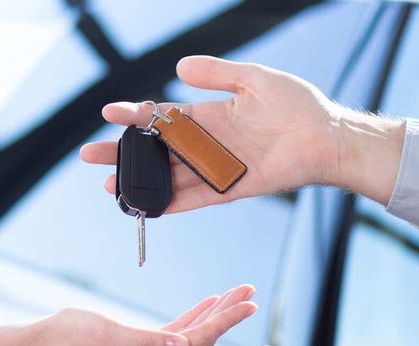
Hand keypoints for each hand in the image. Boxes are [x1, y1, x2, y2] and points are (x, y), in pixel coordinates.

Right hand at [29, 285, 255, 345]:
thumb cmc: (69, 336)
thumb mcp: (106, 334)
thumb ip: (146, 341)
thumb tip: (183, 344)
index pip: (197, 341)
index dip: (224, 321)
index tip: (247, 303)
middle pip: (201, 340)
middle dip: (226, 315)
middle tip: (249, 292)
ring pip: (192, 337)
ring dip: (213, 316)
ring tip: (234, 295)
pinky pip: (176, 337)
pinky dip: (193, 320)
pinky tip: (205, 306)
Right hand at [79, 56, 403, 211]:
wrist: (327, 136)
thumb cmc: (297, 105)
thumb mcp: (254, 78)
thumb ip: (217, 74)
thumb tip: (180, 66)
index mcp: (210, 116)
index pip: (163, 116)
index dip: (135, 115)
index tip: (108, 113)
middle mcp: (209, 145)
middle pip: (157, 152)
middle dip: (124, 154)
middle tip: (91, 156)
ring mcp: (219, 169)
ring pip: (169, 178)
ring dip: (140, 182)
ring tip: (109, 186)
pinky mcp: (233, 190)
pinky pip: (196, 199)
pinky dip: (172, 204)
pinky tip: (148, 207)